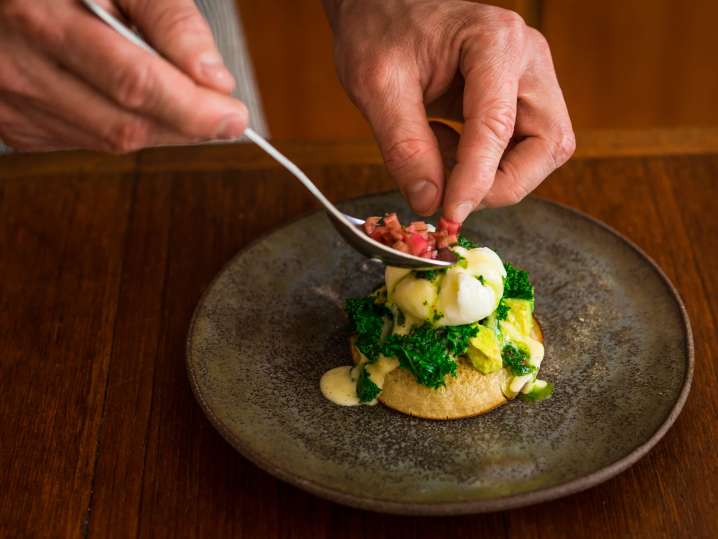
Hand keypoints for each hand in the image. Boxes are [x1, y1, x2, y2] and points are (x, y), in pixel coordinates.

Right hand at [0, 0, 248, 152]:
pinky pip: (88, 144)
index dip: (192, 108)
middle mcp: (19, 68)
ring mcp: (13, 105)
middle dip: (186, 126)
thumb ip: (171, 21)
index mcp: (42, 18)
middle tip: (224, 117)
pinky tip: (129, 102)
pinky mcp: (16, 126)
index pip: (134, 83)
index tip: (233, 116)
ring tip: (177, 99)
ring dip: (159, 129)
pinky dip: (123, 128)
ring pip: (110, 142)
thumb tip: (214, 79)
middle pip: (126, 125)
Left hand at [324, 0, 574, 221]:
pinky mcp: (519, 98)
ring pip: (540, 151)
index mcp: (494, 42)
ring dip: (494, 176)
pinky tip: (445, 146)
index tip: (450, 214)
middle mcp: (527, 59)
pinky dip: (485, 165)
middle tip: (451, 196)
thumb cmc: (380, 31)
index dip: (476, 179)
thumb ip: (404, 146)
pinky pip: (521, 148)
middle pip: (546, 143)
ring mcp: (529, 79)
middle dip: (501, 183)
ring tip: (440, 158)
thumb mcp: (376, 86)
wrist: (383, 8)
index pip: (498, 125)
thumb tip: (429, 202)